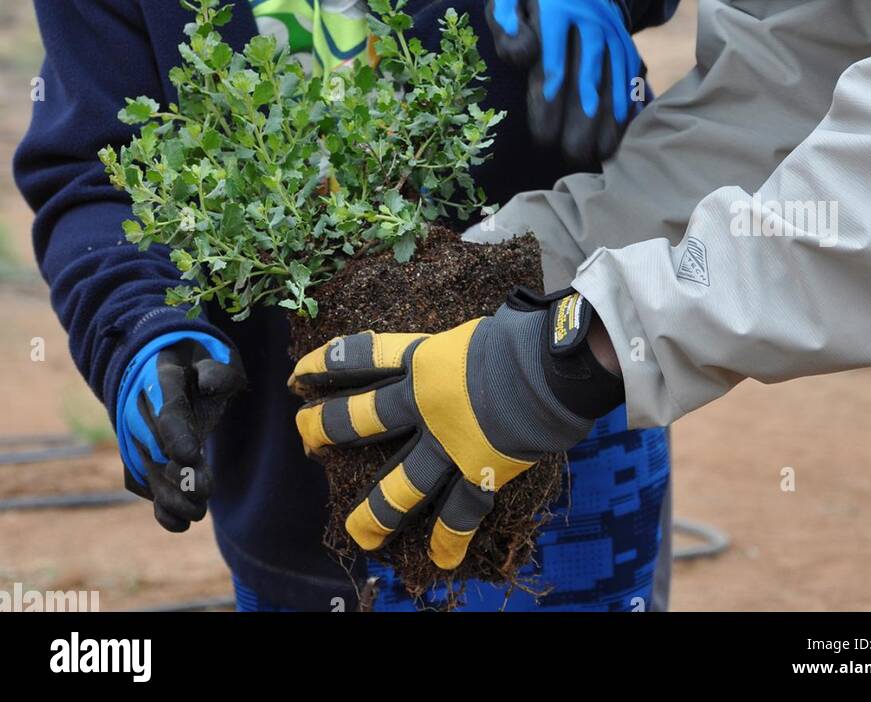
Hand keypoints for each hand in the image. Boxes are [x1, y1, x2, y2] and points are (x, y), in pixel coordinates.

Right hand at [116, 333, 246, 531]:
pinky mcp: (137, 458)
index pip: (167, 412)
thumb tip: (210, 385)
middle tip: (204, 493)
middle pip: (157, 451)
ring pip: (149, 474)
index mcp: (161, 381)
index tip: (190, 456)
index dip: (176, 435)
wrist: (151, 367)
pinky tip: (179, 523)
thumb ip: (217, 368)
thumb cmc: (191, 361)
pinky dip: (159, 506)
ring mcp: (135, 437)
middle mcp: (141, 413)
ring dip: (171, 498)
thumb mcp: (209, 351)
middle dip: (179, 476)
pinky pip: (143, 485)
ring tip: (197, 512)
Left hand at [288, 288, 623, 568]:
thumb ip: (459, 353)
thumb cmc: (523, 336)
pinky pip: (459, 513)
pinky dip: (450, 539)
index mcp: (424, 360)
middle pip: (361, 418)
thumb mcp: (478, 333)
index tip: (299, 373)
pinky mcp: (477, 471)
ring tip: (359, 535)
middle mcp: (423, 403)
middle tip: (305, 435)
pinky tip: (441, 560)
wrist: (549, 367)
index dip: (326, 363)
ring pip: (400, 487)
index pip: (362, 357)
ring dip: (376, 514)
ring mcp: (446, 442)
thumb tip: (467, 352)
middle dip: (326, 428)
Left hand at [487, 0, 647, 165]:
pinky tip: (630, 127)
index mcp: (556, 6)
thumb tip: (521, 49)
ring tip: (605, 147)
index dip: (550, 88)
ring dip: (613, 110)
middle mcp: (590, 18)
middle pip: (589, 67)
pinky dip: (633, 98)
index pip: (553, 51)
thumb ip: (506, 18)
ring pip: (615, 72)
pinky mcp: (624, 39)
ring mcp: (612, 29)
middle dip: (584, 108)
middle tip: (575, 147)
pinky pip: (633, 71)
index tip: (544, 123)